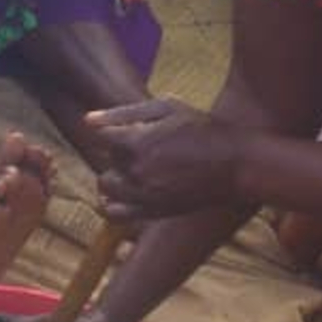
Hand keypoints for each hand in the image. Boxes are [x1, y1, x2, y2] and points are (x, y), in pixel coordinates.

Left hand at [86, 98, 243, 219]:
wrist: (235, 164)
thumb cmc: (201, 128)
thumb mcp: (166, 108)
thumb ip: (124, 113)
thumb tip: (87, 120)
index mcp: (137, 142)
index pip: (101, 137)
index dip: (114, 130)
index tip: (132, 128)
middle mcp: (136, 171)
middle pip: (105, 159)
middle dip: (118, 150)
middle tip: (144, 144)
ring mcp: (143, 195)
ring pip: (106, 185)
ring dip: (115, 174)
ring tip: (137, 166)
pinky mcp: (152, 212)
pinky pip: (114, 214)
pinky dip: (111, 204)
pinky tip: (123, 192)